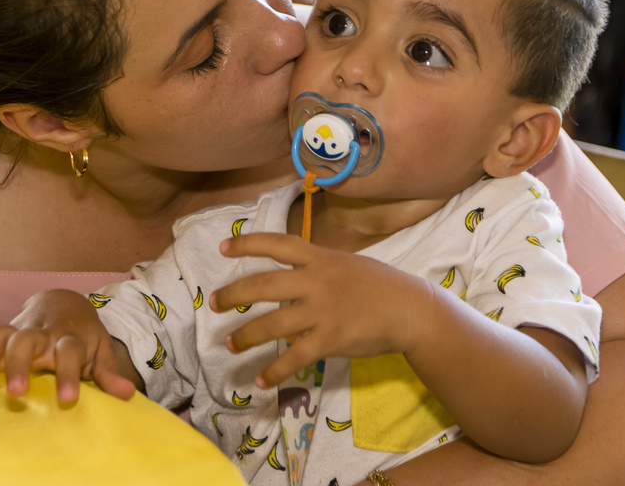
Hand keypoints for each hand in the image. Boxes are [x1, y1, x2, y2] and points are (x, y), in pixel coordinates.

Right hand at [0, 289, 137, 402]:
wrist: (64, 303)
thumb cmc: (82, 335)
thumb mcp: (99, 351)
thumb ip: (109, 372)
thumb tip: (128, 394)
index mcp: (68, 336)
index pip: (70, 351)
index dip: (69, 373)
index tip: (68, 399)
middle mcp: (40, 331)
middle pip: (27, 339)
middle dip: (19, 363)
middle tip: (16, 391)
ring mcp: (16, 330)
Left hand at [210, 232, 432, 387]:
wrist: (410, 310)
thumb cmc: (379, 285)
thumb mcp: (345, 262)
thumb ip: (316, 265)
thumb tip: (287, 272)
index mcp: (319, 257)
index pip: (276, 244)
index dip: (247, 244)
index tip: (223, 248)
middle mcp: (316, 281)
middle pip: (263, 285)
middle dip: (233, 294)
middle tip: (213, 302)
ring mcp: (322, 311)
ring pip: (272, 324)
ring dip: (246, 336)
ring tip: (229, 343)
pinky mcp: (331, 339)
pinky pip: (294, 357)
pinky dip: (274, 371)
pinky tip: (260, 380)